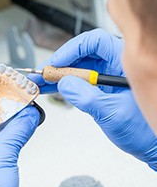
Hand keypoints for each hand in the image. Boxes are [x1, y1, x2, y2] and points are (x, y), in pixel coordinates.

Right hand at [36, 29, 156, 168]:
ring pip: (76, 68)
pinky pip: (77, 82)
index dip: (73, 49)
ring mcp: (105, 78)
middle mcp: (113, 67)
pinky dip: (62, 85)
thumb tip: (65, 84)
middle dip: (59, 64)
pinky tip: (50, 89)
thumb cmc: (143, 129)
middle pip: (81, 55)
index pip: (95, 42)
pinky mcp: (98, 89)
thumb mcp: (113, 113)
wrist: (147, 144)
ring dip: (57, 75)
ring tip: (40, 82)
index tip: (57, 63)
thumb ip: (87, 98)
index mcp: (124, 63)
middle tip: (41, 74)